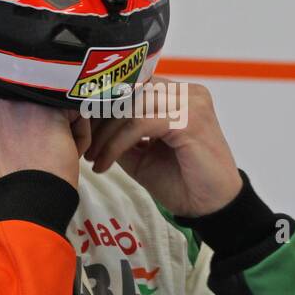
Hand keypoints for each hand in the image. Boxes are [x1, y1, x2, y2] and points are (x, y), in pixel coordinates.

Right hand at [0, 96, 85, 188]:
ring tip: (55, 152)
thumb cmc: (17, 177)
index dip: (26, 125)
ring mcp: (22, 100)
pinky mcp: (50, 107)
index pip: (13, 103)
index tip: (27, 145)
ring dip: (63, 129)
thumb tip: (28, 109)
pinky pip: (76, 113)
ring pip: (55, 106)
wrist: (32, 197)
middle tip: (42, 150)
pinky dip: (80, 136)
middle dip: (44, 123)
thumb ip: (3, 121)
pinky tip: (69, 152)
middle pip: (34, 101)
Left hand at [83, 77, 242, 216]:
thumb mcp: (141, 153)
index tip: (83, 130)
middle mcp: (187, 92)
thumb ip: (122, 132)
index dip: (104, 107)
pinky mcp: (189, 119)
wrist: (211, 207)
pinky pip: (139, 124)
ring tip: (93, 158)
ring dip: (105, 135)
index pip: (133, 86)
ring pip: (131, 107)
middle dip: (100, 120)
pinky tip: (104, 164)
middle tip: (84, 145)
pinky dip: (116, 145)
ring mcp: (190, 102)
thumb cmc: (182, 181)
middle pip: (130, 93)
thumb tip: (90, 122)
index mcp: (178, 95)